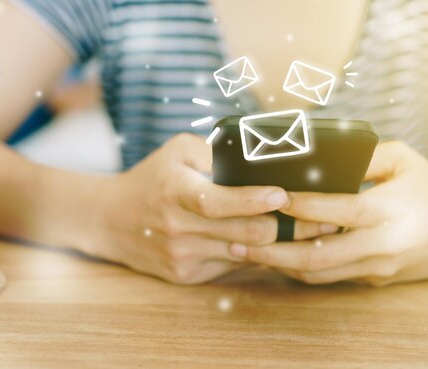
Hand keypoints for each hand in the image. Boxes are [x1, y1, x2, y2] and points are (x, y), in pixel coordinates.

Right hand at [79, 133, 330, 283]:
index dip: (255, 200)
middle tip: (316, 217)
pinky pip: (233, 266)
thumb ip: (214, 152)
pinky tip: (264, 241)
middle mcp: (179, 229)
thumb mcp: (177, 151)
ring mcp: (183, 257)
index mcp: (175, 193)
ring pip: (245, 255)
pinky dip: (251, 254)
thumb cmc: (151, 179)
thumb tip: (258, 160)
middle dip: (285, 227)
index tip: (284, 194)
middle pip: (245, 236)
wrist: (110, 220)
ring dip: (276, 243)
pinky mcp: (186, 275)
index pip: (219, 202)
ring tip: (304, 230)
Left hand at [231, 141, 427, 284]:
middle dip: (273, 248)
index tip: (266, 195)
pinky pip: (330, 278)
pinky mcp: (374, 279)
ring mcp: (376, 268)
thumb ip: (362, 156)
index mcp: (387, 211)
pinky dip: (300, 270)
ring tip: (246, 250)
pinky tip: (276, 256)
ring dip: (279, 264)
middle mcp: (380, 245)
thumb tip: (317, 158)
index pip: (333, 210)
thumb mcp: (402, 158)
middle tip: (238, 237)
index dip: (297, 205)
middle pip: (316, 255)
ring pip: (318, 274)